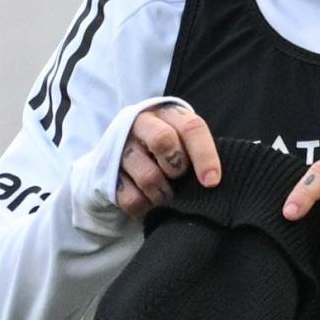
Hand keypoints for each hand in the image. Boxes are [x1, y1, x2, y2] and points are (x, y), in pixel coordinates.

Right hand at [116, 104, 219, 220]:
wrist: (122, 152)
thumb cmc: (167, 148)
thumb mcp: (183, 140)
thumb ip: (196, 150)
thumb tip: (213, 179)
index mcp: (167, 113)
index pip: (191, 127)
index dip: (205, 155)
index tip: (211, 181)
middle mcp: (141, 123)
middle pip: (163, 140)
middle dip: (177, 168)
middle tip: (178, 179)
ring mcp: (121, 146)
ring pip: (148, 175)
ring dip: (162, 193)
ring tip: (165, 195)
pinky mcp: (107, 171)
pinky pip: (131, 198)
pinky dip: (145, 206)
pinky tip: (148, 202)